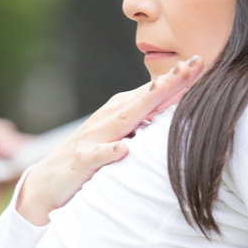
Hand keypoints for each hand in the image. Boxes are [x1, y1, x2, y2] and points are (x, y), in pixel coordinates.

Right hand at [16, 56, 203, 225]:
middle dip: (167, 82)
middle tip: (193, 63)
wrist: (47, 184)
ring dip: (142, 105)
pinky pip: (95, 156)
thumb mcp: (118, 138)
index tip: (200, 63)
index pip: (152, 94)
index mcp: (119, 115)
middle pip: (143, 99)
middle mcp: (107, 121)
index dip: (176, 80)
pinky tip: (122, 149)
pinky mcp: (81, 162)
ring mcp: (93, 139)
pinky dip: (108, 152)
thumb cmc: (87, 159)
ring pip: (121, 120)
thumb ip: (141, 123)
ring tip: (163, 90)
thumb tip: (171, 109)